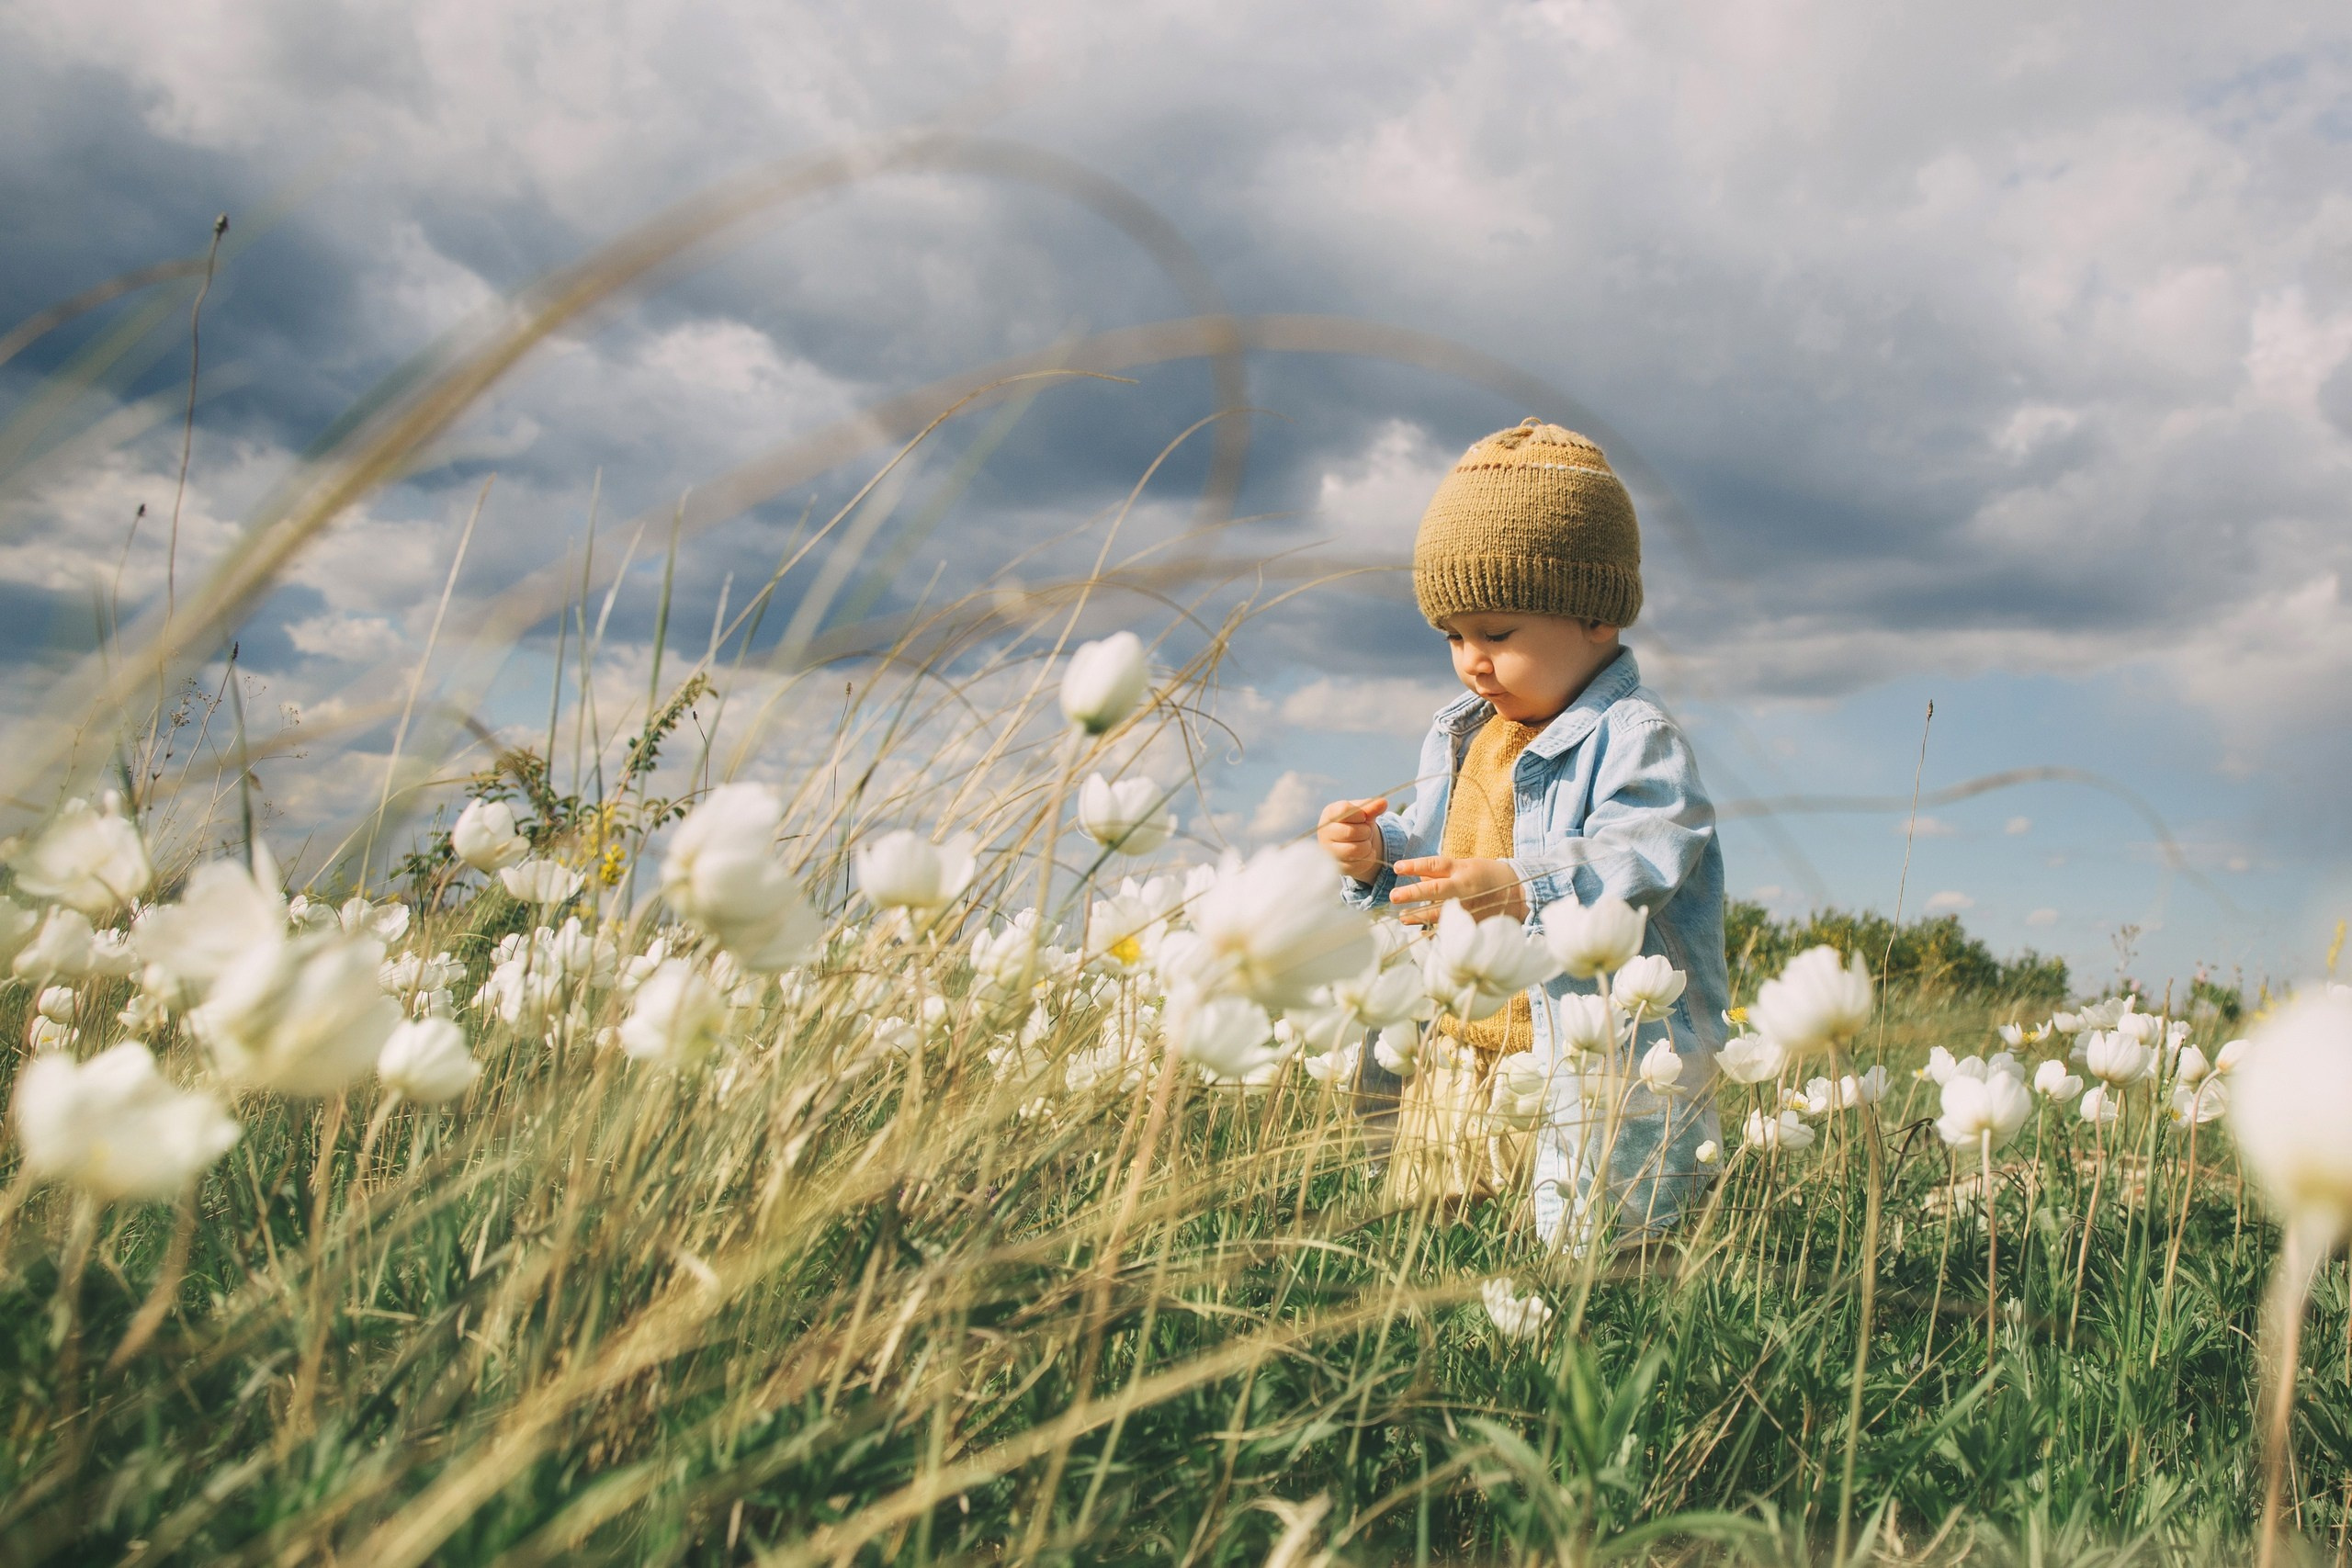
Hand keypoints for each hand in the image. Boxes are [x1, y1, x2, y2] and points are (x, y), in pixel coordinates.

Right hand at [1315, 796, 1389, 881]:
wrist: (1352, 843)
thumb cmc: (1356, 823)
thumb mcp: (1363, 813)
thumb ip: (1372, 807)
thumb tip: (1384, 802)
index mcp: (1330, 814)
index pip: (1344, 810)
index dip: (1359, 814)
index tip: (1362, 816)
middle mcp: (1325, 833)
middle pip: (1350, 832)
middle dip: (1365, 831)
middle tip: (1365, 831)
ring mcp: (1329, 852)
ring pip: (1355, 850)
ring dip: (1367, 846)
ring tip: (1365, 842)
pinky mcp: (1338, 867)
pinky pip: (1359, 864)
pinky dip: (1368, 858)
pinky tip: (1366, 853)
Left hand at [1389, 855, 1527, 925]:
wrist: (1518, 893)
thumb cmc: (1487, 876)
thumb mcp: (1466, 866)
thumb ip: (1441, 871)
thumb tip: (1417, 878)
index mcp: (1462, 869)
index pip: (1435, 864)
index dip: (1415, 866)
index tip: (1397, 867)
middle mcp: (1464, 887)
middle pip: (1435, 889)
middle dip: (1413, 893)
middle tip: (1394, 896)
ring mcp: (1469, 906)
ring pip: (1441, 912)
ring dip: (1420, 916)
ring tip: (1403, 918)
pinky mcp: (1474, 922)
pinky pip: (1452, 927)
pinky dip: (1436, 930)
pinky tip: (1423, 933)